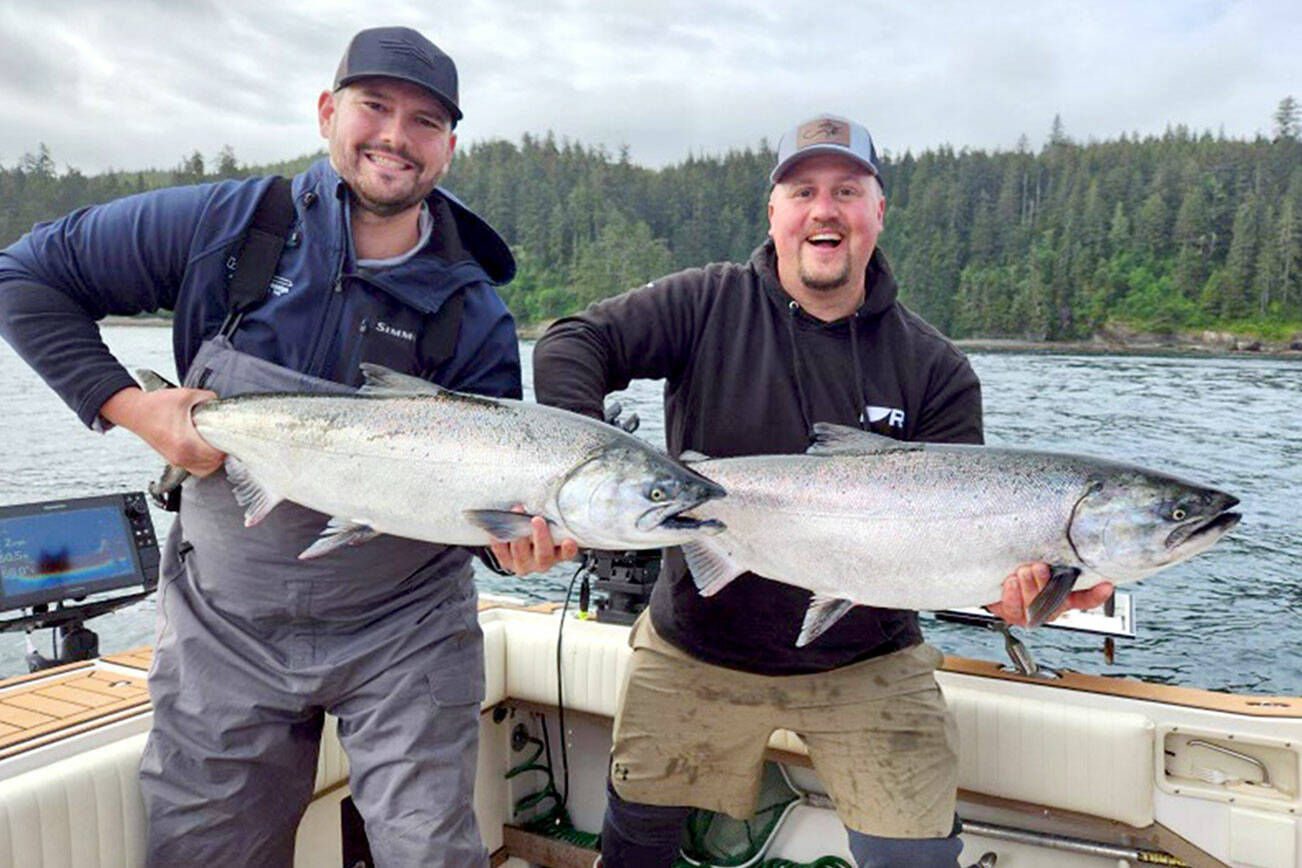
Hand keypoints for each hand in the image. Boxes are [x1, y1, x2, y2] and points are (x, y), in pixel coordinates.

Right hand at [100, 385, 224, 475]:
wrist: (134, 411)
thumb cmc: (155, 405)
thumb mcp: (187, 395)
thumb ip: (208, 398)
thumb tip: (220, 402)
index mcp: (186, 442)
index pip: (217, 454)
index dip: (228, 445)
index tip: (230, 435)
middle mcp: (181, 456)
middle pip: (214, 464)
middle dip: (222, 451)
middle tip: (225, 438)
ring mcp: (176, 460)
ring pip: (205, 470)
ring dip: (214, 459)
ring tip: (216, 444)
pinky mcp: (173, 460)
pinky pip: (196, 468)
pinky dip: (204, 462)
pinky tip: (205, 449)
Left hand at [488, 507, 579, 575]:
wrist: (520, 542)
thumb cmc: (539, 528)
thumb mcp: (550, 524)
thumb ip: (553, 516)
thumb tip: (555, 490)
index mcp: (557, 554)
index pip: (566, 554)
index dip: (568, 550)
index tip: (569, 540)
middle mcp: (542, 563)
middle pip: (543, 556)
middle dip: (540, 537)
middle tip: (537, 519)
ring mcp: (523, 565)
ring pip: (520, 554)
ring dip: (518, 534)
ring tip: (517, 511)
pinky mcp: (506, 562)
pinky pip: (501, 552)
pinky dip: (499, 539)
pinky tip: (498, 527)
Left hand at [988, 563, 1114, 627]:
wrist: (990, 579)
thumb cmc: (1017, 566)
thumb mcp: (1035, 556)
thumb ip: (1049, 551)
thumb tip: (1057, 529)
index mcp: (1063, 592)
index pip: (1086, 597)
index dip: (1097, 594)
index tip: (1106, 585)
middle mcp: (1051, 604)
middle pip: (1058, 601)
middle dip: (1046, 583)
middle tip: (1039, 567)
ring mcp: (1034, 612)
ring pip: (1036, 605)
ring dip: (1028, 586)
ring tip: (1021, 572)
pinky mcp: (1015, 615)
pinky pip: (1016, 609)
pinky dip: (1013, 593)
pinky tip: (1011, 582)